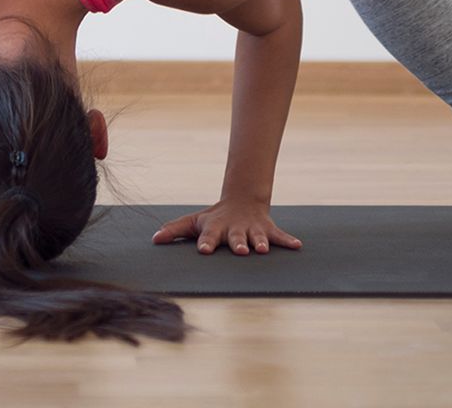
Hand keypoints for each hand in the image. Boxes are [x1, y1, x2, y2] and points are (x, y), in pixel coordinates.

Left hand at [152, 197, 302, 254]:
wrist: (242, 200)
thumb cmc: (214, 218)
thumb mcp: (194, 222)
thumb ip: (174, 230)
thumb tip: (153, 239)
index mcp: (215, 228)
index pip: (208, 236)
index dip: (206, 243)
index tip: (203, 251)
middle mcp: (234, 229)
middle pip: (235, 237)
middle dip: (238, 244)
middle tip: (240, 251)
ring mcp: (252, 230)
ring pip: (257, 237)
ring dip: (260, 243)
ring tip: (263, 250)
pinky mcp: (267, 230)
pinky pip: (279, 236)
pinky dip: (288, 241)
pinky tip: (297, 246)